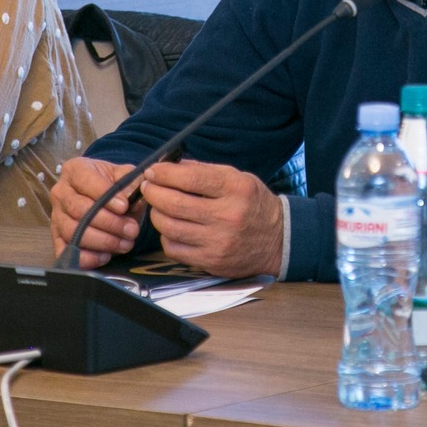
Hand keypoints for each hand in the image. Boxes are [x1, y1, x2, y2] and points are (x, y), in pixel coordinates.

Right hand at [48, 156, 142, 268]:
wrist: (106, 199)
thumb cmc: (114, 186)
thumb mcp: (125, 177)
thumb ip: (131, 183)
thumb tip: (133, 199)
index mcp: (75, 169)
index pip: (85, 181)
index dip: (105, 195)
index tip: (124, 206)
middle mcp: (61, 192)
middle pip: (79, 209)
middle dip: (108, 222)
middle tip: (131, 230)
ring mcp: (57, 216)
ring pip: (72, 231)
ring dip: (102, 241)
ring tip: (125, 243)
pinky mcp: (57, 237)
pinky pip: (65, 250)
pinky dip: (86, 257)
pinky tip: (105, 256)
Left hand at [138, 160, 281, 278]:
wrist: (278, 240)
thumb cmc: (253, 204)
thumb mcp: (237, 178)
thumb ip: (203, 171)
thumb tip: (169, 166)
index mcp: (235, 189)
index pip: (191, 179)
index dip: (165, 174)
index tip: (153, 170)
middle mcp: (227, 215)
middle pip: (174, 204)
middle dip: (153, 193)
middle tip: (148, 187)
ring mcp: (218, 241)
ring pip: (169, 227)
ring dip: (156, 214)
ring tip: (158, 206)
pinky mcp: (211, 261)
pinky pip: (174, 249)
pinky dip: (167, 236)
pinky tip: (172, 228)